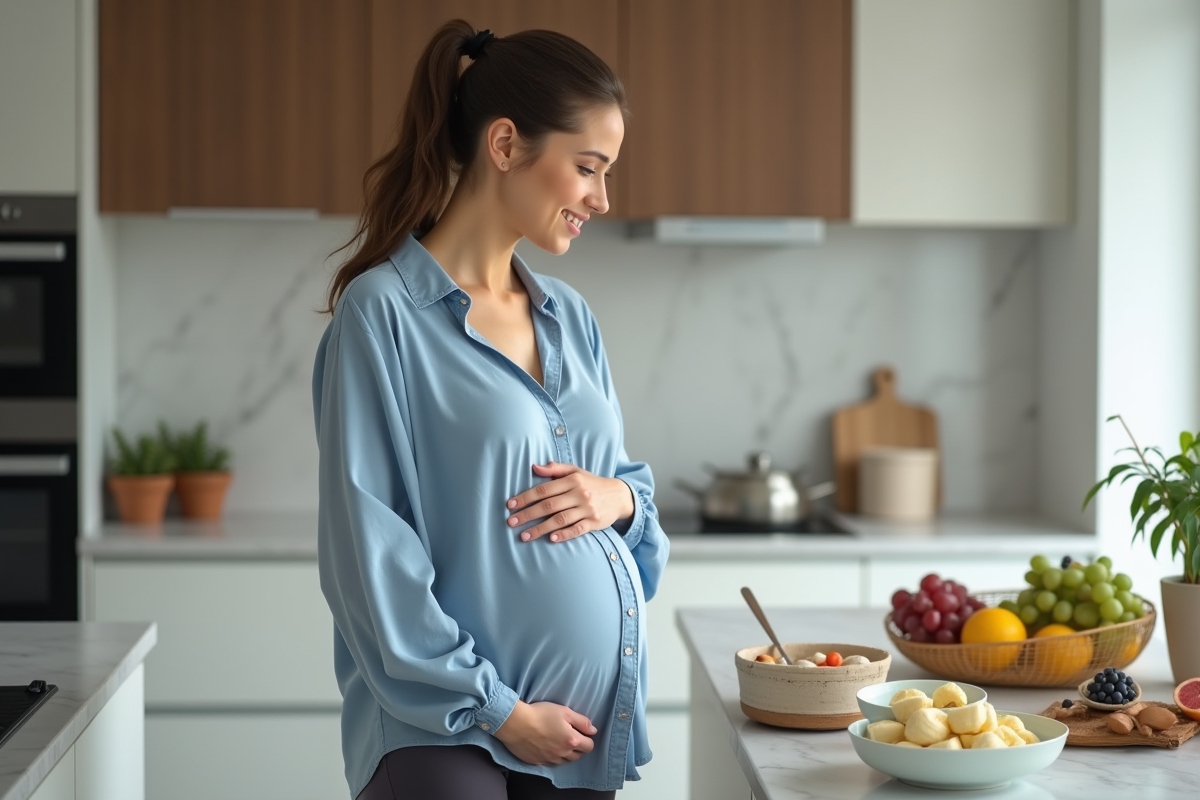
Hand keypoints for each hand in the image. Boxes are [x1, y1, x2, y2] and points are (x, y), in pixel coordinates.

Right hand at [493, 700, 596, 764]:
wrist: (516, 723)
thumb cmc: (541, 714)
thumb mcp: (565, 711)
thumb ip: (582, 721)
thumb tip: (593, 731)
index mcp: (571, 741)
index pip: (589, 746)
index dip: (587, 739)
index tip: (581, 732)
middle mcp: (562, 753)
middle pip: (578, 756)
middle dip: (578, 748)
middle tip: (570, 736)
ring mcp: (549, 760)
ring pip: (564, 761)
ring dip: (565, 754)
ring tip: (558, 742)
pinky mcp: (537, 762)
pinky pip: (550, 763)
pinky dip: (552, 757)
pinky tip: (547, 747)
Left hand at [507, 462, 634, 542]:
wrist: (619, 495)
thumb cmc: (591, 483)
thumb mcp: (576, 472)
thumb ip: (555, 469)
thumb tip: (534, 467)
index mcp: (572, 480)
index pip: (544, 489)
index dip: (526, 497)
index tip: (510, 505)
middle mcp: (580, 494)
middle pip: (549, 506)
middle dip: (528, 514)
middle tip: (511, 522)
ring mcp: (588, 509)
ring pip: (560, 519)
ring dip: (540, 528)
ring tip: (524, 536)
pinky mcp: (595, 522)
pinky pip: (577, 530)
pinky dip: (564, 534)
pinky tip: (551, 539)